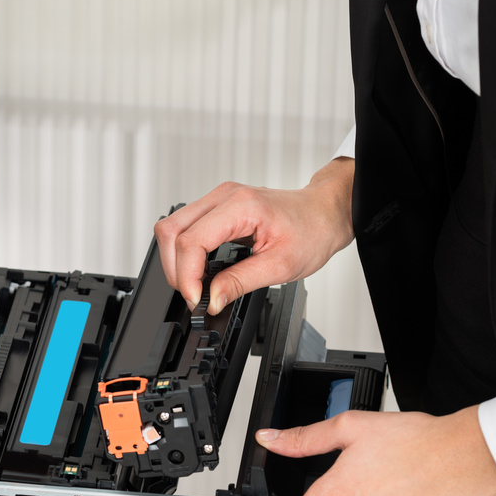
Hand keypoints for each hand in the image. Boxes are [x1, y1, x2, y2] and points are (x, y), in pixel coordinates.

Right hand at [153, 158, 354, 314]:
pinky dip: (185, 252)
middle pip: (171, 230)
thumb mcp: (281, 266)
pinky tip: (198, 269)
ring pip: (172, 227)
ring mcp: (218, 199)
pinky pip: (185, 226)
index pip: (191, 240)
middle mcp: (224, 196)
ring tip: (195, 284)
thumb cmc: (312, 230)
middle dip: (175, 269)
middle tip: (194, 295)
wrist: (324, 213)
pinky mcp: (217, 207)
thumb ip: (240, 282)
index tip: (197, 298)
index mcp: (241, 206)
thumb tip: (212, 299)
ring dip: (175, 260)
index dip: (187, 275)